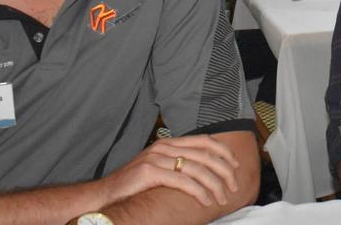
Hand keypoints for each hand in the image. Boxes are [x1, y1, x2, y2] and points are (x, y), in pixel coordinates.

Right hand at [101, 134, 241, 207]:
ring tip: (223, 198)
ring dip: (214, 184)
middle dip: (224, 170)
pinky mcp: (150, 172)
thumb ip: (177, 164)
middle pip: (204, 153)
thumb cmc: (133, 186)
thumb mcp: (157, 168)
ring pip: (197, 168)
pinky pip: (183, 181)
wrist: (105, 194)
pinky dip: (199, 191)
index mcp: (167, 143)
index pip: (204, 141)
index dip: (223, 152)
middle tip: (234, 185)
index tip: (235, 166)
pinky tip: (206, 200)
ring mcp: (156, 157)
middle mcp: (163, 146)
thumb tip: (204, 172)